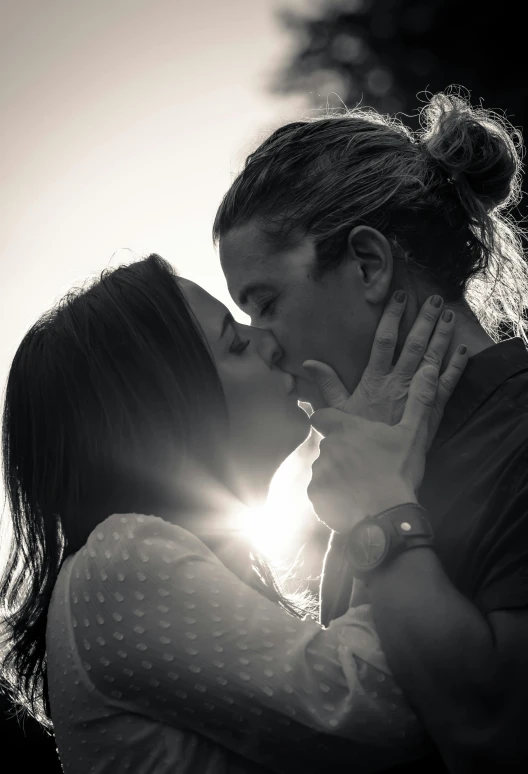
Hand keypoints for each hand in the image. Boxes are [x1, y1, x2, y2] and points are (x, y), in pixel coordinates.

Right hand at [303, 292, 468, 449]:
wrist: (376, 469)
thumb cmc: (355, 439)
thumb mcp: (337, 410)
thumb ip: (326, 384)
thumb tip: (309, 362)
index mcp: (375, 379)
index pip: (383, 340)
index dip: (392, 316)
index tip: (398, 296)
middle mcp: (398, 383)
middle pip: (413, 344)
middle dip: (424, 320)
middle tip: (434, 299)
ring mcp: (417, 396)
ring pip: (432, 359)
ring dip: (442, 336)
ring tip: (448, 316)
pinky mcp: (432, 411)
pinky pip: (447, 385)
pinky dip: (456, 367)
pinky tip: (463, 350)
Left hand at [308, 365, 438, 532]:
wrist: (387, 515)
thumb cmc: (399, 471)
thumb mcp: (413, 434)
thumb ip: (418, 401)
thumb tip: (429, 369)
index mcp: (346, 429)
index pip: (322, 416)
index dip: (329, 422)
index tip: (341, 430)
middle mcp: (327, 447)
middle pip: (328, 447)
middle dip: (341, 454)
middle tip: (363, 466)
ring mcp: (319, 472)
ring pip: (324, 470)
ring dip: (337, 475)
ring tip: (360, 487)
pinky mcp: (316, 496)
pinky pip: (321, 493)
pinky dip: (332, 496)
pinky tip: (352, 502)